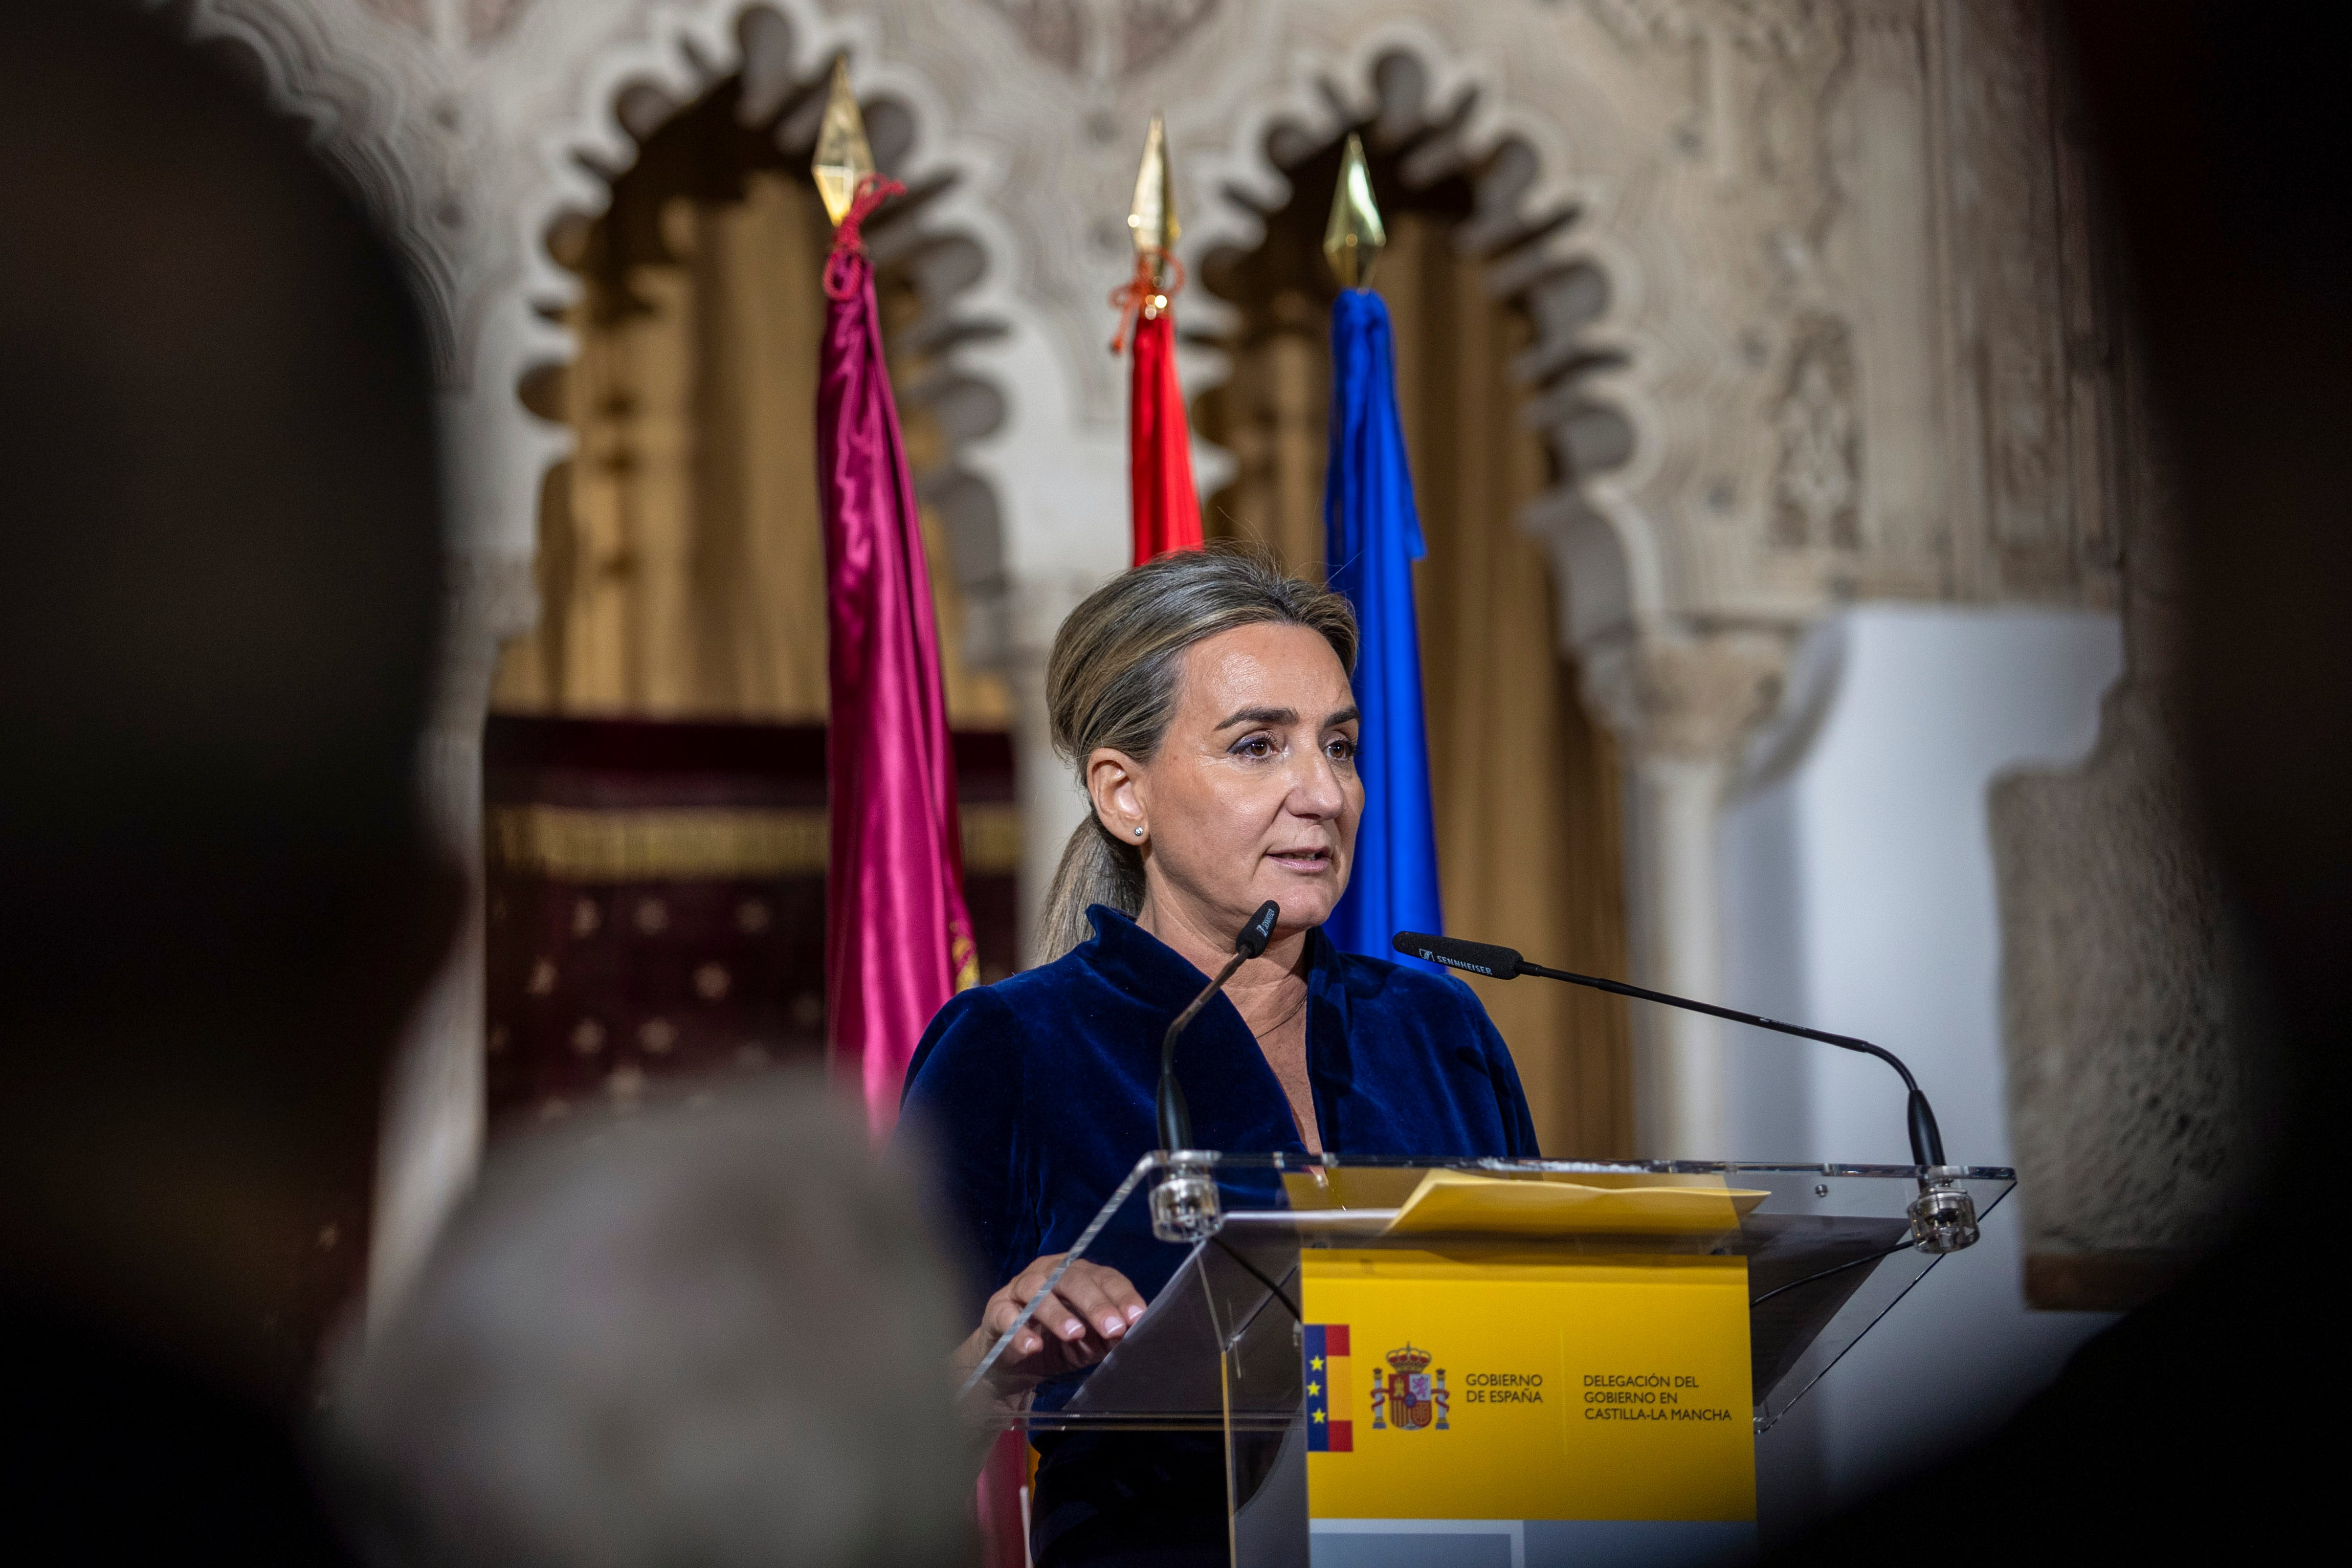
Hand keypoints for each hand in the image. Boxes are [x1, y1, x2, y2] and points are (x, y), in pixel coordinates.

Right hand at [955, 1254, 1146, 1393]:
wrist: (1013, 1364)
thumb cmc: (1056, 1345)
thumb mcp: (1088, 1344)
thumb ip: (1106, 1337)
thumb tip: (1129, 1333)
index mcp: (1078, 1275)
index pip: (1104, 1276)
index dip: (1121, 1295)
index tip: (1136, 1317)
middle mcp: (1049, 1273)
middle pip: (1072, 1278)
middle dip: (1095, 1303)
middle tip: (1112, 1327)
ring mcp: (1020, 1288)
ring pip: (1037, 1289)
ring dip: (1058, 1312)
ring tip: (1074, 1334)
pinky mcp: (996, 1308)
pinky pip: (1006, 1314)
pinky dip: (1019, 1331)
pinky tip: (1033, 1347)